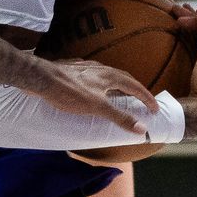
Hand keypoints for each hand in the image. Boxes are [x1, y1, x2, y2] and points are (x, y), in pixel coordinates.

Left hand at [32, 58, 158, 136]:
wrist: (41, 79)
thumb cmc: (69, 92)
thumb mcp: (97, 107)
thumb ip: (119, 117)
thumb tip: (142, 128)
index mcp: (109, 75)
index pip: (134, 85)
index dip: (146, 97)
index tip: (155, 109)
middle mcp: (100, 68)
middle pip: (123, 78)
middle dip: (134, 90)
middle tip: (141, 102)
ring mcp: (86, 68)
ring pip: (107, 77)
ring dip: (117, 87)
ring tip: (119, 98)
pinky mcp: (73, 70)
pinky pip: (94, 78)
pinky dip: (101, 86)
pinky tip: (94, 91)